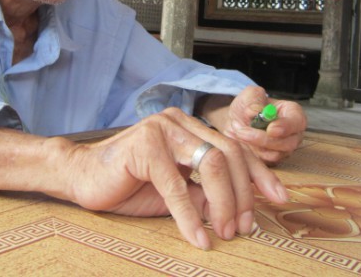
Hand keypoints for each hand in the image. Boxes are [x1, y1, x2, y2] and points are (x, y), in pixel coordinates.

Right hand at [64, 107, 289, 249]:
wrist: (82, 177)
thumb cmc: (128, 184)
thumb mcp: (176, 192)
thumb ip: (205, 195)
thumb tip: (238, 213)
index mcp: (189, 128)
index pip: (235, 147)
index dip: (260, 173)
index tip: (279, 198)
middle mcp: (179, 122)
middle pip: (229, 155)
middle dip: (243, 195)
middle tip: (244, 227)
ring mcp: (162, 130)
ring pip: (212, 165)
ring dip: (223, 204)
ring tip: (224, 232)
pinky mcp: (145, 147)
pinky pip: (177, 186)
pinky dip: (189, 217)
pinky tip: (197, 239)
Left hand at [222, 86, 306, 163]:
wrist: (238, 120)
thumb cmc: (249, 105)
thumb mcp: (250, 95)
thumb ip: (254, 100)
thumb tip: (256, 112)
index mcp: (293, 114)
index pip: (297, 122)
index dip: (286, 127)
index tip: (270, 129)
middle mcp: (293, 134)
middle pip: (287, 143)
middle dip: (263, 139)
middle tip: (242, 132)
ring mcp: (284, 149)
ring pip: (274, 154)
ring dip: (253, 144)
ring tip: (237, 130)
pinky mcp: (272, 160)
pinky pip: (264, 162)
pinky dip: (249, 152)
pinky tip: (239, 140)